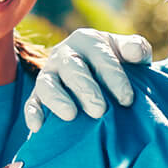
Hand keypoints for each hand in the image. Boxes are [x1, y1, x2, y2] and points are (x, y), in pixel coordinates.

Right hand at [24, 29, 154, 131]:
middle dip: (86, 89)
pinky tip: (37, 127)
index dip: (114, 78)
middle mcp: (65, 54)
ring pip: (47, 83)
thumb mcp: (128, 52)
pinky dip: (32, 113)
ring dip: (57, 99)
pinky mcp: (37, 94)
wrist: (96, 75)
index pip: (101, 57)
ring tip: (70, 115)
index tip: (127, 100)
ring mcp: (49, 73)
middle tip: (99, 110)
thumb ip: (136, 48)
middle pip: (73, 69)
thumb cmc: (117, 63)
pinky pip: (31, 102)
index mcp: (88, 41)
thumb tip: (135, 52)